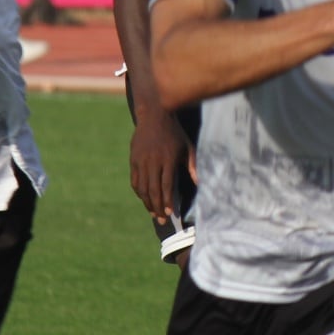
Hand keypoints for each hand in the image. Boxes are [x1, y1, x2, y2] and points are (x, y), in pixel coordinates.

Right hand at [128, 109, 194, 223]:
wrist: (155, 115)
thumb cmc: (175, 132)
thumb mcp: (187, 147)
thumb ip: (193, 165)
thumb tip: (200, 182)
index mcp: (168, 159)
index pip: (166, 186)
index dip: (167, 201)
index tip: (170, 213)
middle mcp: (153, 161)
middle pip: (153, 190)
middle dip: (157, 207)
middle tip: (161, 220)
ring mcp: (141, 160)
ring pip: (142, 187)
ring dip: (147, 202)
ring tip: (153, 213)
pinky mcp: (133, 159)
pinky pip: (134, 180)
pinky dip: (139, 191)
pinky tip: (144, 198)